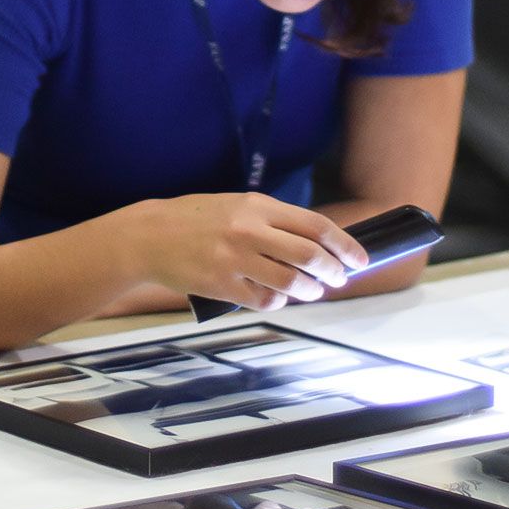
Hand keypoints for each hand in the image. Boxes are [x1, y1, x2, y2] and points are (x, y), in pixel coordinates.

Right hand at [127, 193, 367, 311]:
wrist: (148, 236)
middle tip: (339, 279)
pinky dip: (278, 302)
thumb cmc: (194, 219)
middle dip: (333, 271)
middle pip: (309, 255)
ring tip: (312, 290)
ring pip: (290, 283)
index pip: (315, 225)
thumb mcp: (235, 206)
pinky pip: (264, 300)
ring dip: (309, 290)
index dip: (344, 244)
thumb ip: (272, 221)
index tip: (360, 259)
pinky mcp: (222, 285)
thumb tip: (315, 244)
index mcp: (256, 206)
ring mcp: (235, 259)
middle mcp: (249, 231)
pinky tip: (276, 297)